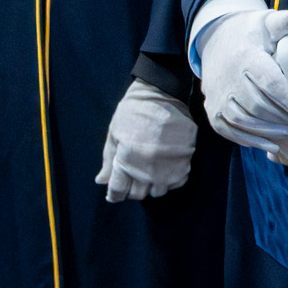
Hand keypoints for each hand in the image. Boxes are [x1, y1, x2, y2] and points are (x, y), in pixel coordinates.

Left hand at [96, 80, 196, 202]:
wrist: (162, 93)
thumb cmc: (133, 112)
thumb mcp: (114, 134)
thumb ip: (109, 160)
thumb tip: (101, 181)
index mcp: (126, 160)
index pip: (118, 191)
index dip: (115, 193)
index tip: (116, 189)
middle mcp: (147, 167)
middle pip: (138, 194)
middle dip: (132, 188)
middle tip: (133, 175)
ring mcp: (168, 165)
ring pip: (158, 191)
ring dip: (151, 185)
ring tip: (149, 172)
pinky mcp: (185, 159)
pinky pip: (178, 181)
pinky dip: (171, 180)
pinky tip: (165, 169)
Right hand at [196, 6, 287, 164]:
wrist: (216, 40)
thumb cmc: (250, 33)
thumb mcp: (267, 22)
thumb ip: (286, 21)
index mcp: (246, 57)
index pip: (267, 80)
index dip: (286, 97)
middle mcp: (228, 78)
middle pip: (256, 104)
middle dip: (280, 117)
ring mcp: (217, 96)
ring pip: (242, 120)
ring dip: (267, 131)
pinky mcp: (212, 109)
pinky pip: (229, 130)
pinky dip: (249, 140)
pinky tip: (270, 145)